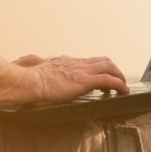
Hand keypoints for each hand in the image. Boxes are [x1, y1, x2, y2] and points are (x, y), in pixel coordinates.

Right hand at [14, 54, 128, 104]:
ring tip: (123, 86)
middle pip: (101, 60)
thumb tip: (28, 61)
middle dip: (112, 69)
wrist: (27, 82)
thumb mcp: (31, 66)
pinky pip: (109, 80)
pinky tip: (123, 90)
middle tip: (117, 80)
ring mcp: (81, 70)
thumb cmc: (27, 80)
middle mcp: (74, 63)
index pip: (85, 61)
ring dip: (119, 75)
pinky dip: (119, 84)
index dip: (95, 68)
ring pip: (109, 66)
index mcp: (63, 62)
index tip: (99, 75)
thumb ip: (33, 63)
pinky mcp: (85, 80)